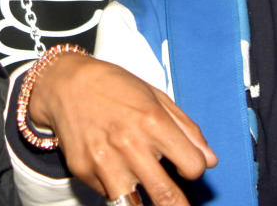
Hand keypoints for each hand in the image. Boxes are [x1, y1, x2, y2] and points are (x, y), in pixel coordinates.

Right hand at [29, 54, 216, 205]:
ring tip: (147, 194)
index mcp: (152, 121)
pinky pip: (109, 194)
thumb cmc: (113, 86)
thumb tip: (210, 160)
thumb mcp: (155, 97)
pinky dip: (117, 188)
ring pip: (134, 205)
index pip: (193, 166)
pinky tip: (114, 167)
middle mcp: (129, 143)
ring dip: (144, 201)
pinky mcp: (84, 171)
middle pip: (167, 196)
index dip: (195, 169)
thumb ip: (186, 129)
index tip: (188, 167)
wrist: (65, 84)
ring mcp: (104, 161)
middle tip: (179, 205)